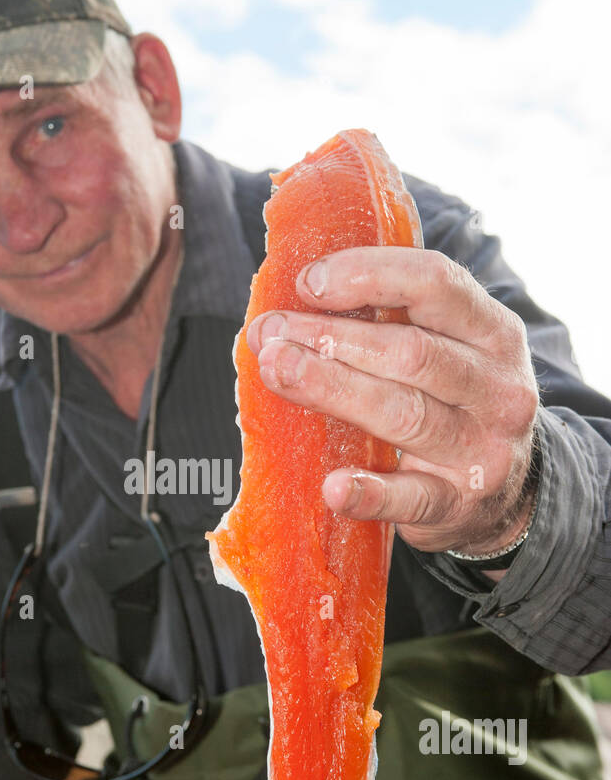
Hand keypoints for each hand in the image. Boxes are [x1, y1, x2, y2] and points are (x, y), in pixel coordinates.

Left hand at [246, 246, 539, 554]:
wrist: (511, 495)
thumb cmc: (455, 405)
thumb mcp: (448, 350)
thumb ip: (389, 323)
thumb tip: (289, 313)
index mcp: (493, 332)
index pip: (436, 284)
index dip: (369, 275)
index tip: (307, 282)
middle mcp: (497, 388)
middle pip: (411, 352)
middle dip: (331, 337)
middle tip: (269, 333)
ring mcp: (482, 449)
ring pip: (404, 414)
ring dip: (332, 389)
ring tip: (277, 372)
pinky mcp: (459, 505)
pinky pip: (411, 498)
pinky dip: (370, 493)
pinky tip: (333, 487)